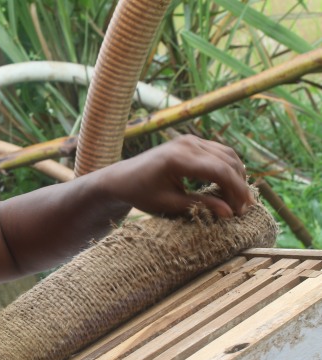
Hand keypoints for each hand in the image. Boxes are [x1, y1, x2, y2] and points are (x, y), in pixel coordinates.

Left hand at [96, 135, 255, 217]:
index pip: (220, 171)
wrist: (122, 177)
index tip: (243, 210)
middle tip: (243, 208)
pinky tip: (228, 186)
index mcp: (179, 158)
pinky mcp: (191, 141)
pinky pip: (218, 152)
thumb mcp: (169, 204)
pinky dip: (227, 167)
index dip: (236, 191)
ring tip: (237, 199)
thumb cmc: (141, 193)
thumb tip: (229, 213)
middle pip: (228, 161)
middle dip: (239, 185)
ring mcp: (190, 140)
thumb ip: (200, 205)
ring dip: (236, 175)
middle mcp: (187, 144)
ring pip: (227, 154)